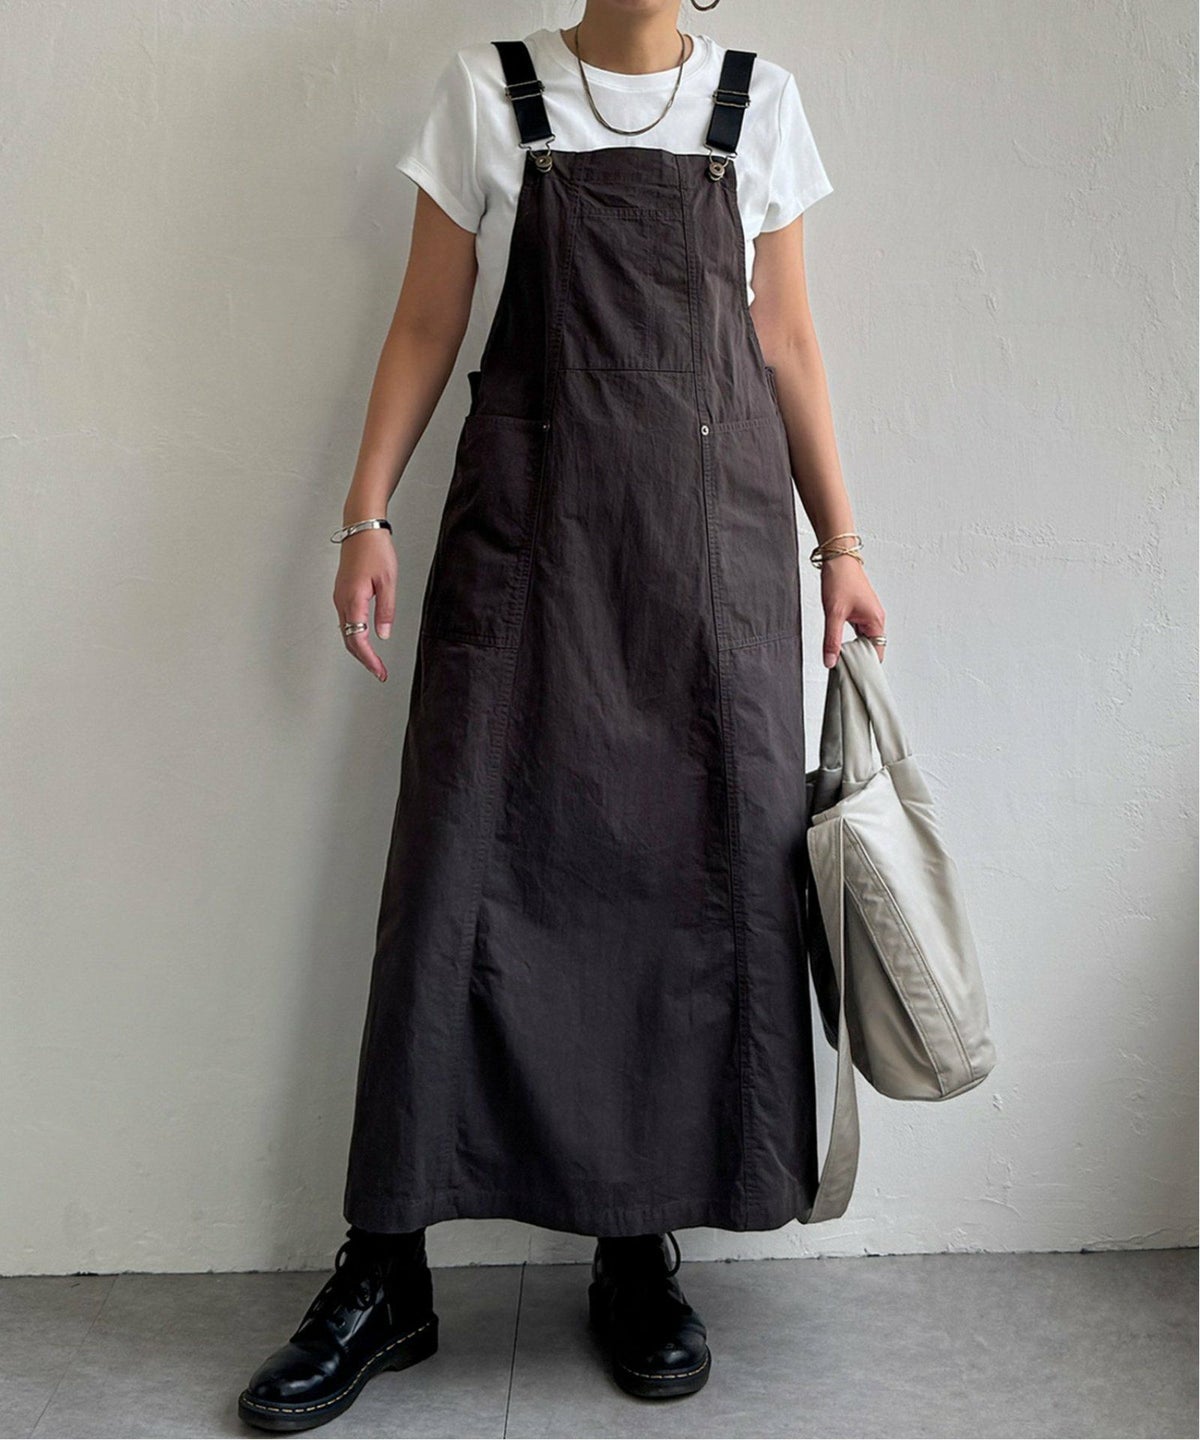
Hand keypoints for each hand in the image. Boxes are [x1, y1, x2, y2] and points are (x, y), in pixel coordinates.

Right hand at [333, 530, 396, 681]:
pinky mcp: (342, 591)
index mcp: (353, 600)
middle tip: (379, 672)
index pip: (357, 640)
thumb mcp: (388, 581)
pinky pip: (346, 620)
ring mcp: (340, 596)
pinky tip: (365, 638)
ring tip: (374, 660)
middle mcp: (342, 601)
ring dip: (359, 648)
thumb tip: (383, 634)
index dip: (369, 660)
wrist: (361, 526)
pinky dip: (354, 634)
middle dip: (364, 659)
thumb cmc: (375, 549)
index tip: (379, 672)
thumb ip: (386, 610)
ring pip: (346, 631)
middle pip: (348, 639)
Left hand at [820, 554, 886, 665]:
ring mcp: (868, 615)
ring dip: (852, 648)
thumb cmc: (840, 579)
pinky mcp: (859, 610)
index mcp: (875, 621)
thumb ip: (832, 640)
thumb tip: (831, 662)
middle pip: (870, 648)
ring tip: (839, 657)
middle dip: (858, 659)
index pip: (877, 653)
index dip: (866, 666)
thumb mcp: (833, 613)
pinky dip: (849, 638)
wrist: (838, 557)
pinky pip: (857, 631)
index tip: (854, 676)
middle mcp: (875, 619)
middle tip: (842, 669)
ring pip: (862, 639)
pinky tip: (838, 641)